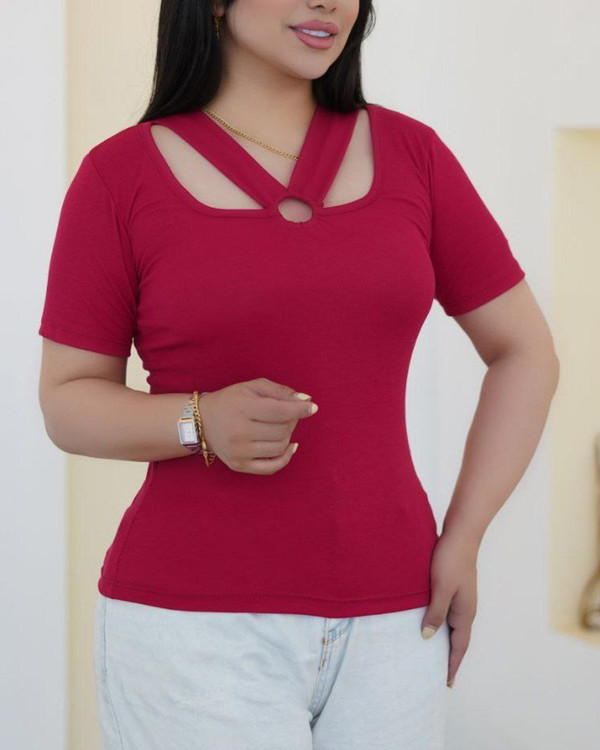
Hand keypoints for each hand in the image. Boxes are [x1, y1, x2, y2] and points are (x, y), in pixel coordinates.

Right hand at [197, 378, 317, 473]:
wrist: (203, 422)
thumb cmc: (232, 401)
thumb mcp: (252, 387)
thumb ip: (280, 391)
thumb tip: (306, 400)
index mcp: (242, 408)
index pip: (280, 411)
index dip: (300, 409)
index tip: (313, 407)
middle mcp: (239, 432)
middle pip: (282, 430)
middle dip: (292, 420)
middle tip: (287, 413)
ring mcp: (239, 452)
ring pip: (280, 447)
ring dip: (287, 435)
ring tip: (279, 426)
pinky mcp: (239, 465)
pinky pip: (272, 467)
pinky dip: (286, 457)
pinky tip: (290, 446)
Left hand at [420, 528, 478, 687]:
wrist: (461, 535)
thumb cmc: (450, 560)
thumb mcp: (440, 588)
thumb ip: (435, 613)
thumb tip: (427, 638)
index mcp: (465, 613)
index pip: (459, 647)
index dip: (451, 665)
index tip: (446, 683)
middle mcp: (466, 609)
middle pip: (458, 640)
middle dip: (449, 658)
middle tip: (438, 675)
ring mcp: (462, 599)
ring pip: (454, 627)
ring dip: (446, 642)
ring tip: (433, 655)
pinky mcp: (456, 589)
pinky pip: (449, 615)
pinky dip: (442, 626)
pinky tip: (432, 623)